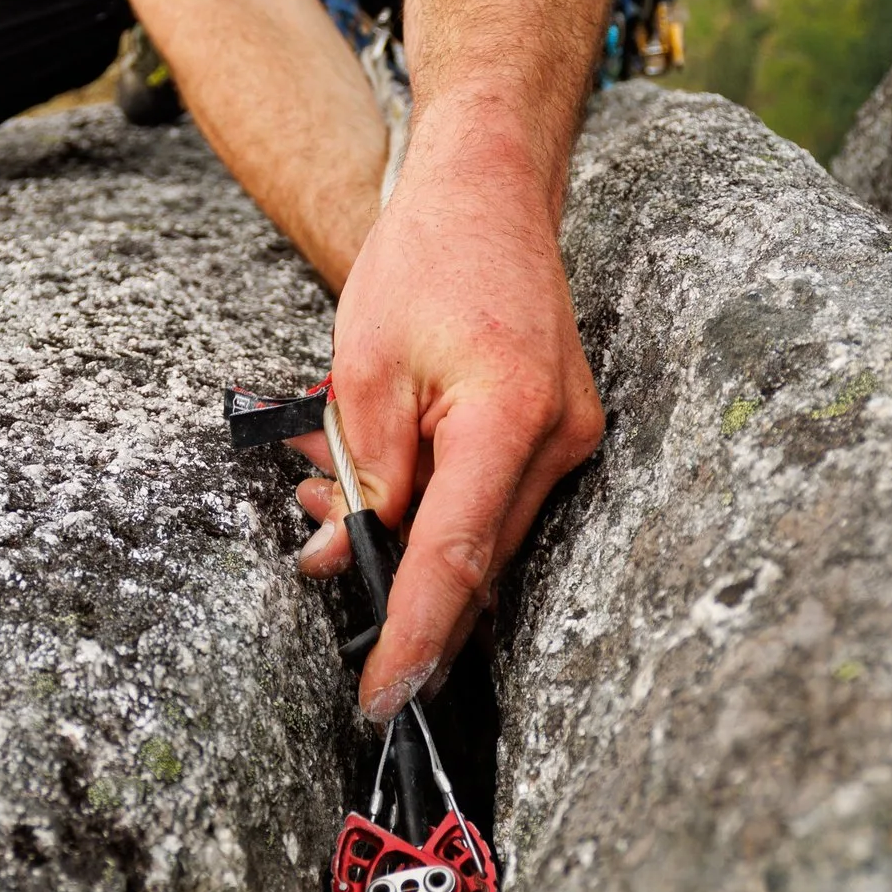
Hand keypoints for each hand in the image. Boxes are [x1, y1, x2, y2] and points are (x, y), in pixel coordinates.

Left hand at [294, 94, 603, 720]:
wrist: (490, 191)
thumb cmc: (425, 262)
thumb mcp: (364, 369)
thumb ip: (364, 475)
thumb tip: (344, 561)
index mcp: (509, 421)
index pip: (456, 561)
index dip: (413, 638)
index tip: (382, 700)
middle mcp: (558, 442)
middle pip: (472, 561)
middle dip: (394, 579)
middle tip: (321, 551)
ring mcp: (570, 441)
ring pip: (480, 535)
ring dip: (409, 535)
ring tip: (338, 485)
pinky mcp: (560, 436)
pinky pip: (492, 500)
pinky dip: (436, 503)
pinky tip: (386, 471)